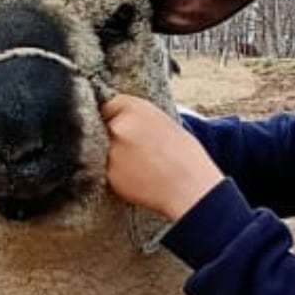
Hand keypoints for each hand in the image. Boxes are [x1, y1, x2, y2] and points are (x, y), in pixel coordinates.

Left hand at [101, 95, 224, 220]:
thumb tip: (119, 119)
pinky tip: (138, 177)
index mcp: (135, 108)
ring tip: (140, 165)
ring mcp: (111, 150)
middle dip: (112, 136)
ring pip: (103, 150)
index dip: (114, 117)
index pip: (109, 105)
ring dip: (115, 156)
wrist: (191, 188)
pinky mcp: (109, 173)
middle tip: (133, 149)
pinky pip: (106, 170)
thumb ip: (137, 118)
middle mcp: (119, 125)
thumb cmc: (186, 157)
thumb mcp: (164, 122)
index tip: (118, 125)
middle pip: (103, 127)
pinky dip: (118, 174)